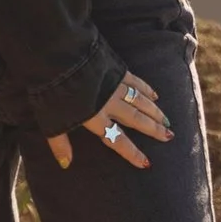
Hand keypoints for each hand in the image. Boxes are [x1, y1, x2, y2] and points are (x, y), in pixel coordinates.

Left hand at [46, 70, 170, 171]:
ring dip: (155, 112)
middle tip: (169, 137)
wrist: (60, 57)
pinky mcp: (115, 68)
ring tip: (167, 121)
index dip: (132, 153)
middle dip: (153, 129)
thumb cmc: (51, 91)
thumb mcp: (50, 121)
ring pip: (140, 101)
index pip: (117, 140)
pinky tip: (155, 94)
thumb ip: (60, 143)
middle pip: (136, 120)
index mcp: (95, 118)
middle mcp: (109, 104)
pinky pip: (136, 81)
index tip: (147, 163)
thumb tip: (65, 164)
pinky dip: (147, 89)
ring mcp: (114, 85)